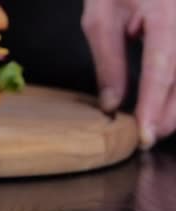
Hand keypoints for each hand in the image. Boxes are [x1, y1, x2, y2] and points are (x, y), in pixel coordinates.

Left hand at [82, 0, 175, 149]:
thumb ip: (109, 63)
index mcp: (165, 13)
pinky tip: (168, 103)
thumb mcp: (101, 20)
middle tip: (148, 137)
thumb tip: (112, 104)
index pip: (161, 68)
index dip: (154, 105)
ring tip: (156, 124)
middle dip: (170, 114)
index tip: (145, 133)